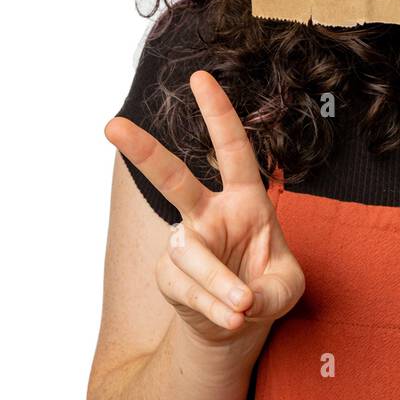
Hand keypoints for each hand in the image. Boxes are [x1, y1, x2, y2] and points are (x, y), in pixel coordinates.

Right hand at [105, 71, 304, 345]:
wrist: (237, 322)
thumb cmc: (267, 289)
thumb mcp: (287, 287)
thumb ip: (271, 289)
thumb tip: (238, 300)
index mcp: (246, 199)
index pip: (232, 150)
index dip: (219, 114)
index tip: (200, 77)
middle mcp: (210, 214)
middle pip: (172, 178)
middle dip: (143, 151)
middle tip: (112, 126)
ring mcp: (186, 244)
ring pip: (192, 254)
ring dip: (219, 283)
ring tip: (242, 305)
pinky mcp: (170, 275)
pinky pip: (187, 289)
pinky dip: (211, 306)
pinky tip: (229, 319)